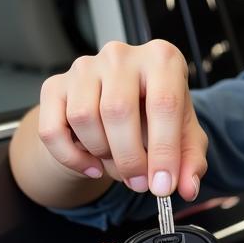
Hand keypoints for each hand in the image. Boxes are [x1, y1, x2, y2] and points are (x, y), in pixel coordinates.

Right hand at [38, 40, 207, 199]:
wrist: (116, 109)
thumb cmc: (155, 117)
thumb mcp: (183, 137)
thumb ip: (191, 161)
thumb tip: (187, 187)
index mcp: (162, 59)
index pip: (164, 104)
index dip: (164, 151)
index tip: (162, 185)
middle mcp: (121, 55)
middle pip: (118, 111)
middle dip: (130, 158)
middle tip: (140, 183)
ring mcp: (85, 67)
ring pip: (84, 119)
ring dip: (102, 154)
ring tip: (118, 163)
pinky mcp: (54, 85)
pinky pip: (52, 130)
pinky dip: (71, 158)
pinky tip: (92, 166)